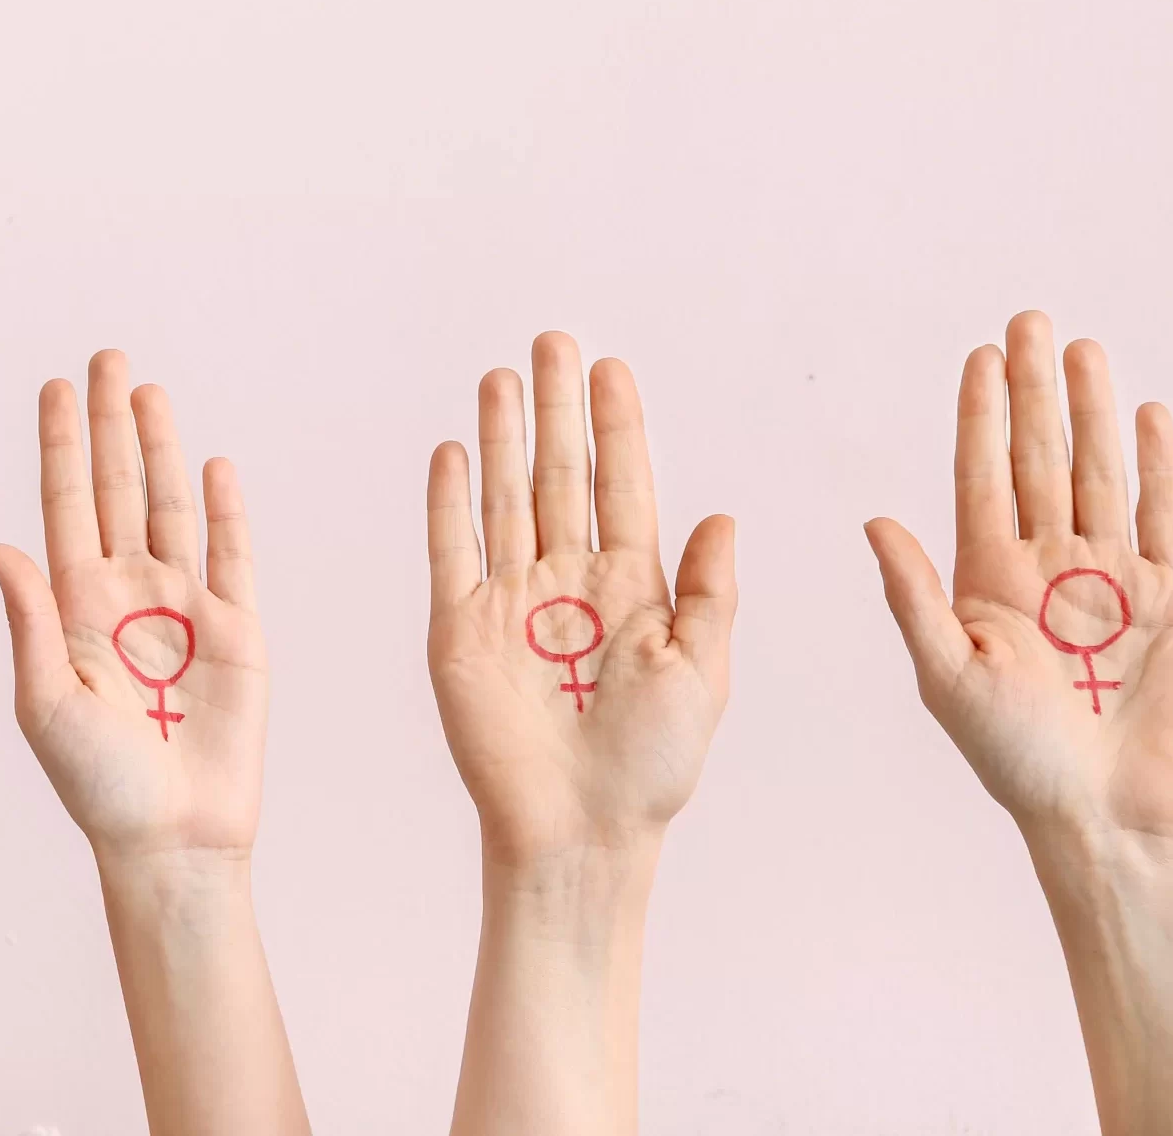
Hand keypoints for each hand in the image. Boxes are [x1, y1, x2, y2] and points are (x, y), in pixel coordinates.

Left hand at [0, 350, 263, 861]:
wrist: (169, 838)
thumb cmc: (96, 785)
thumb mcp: (43, 699)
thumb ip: (29, 618)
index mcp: (73, 606)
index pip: (64, 504)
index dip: (60, 445)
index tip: (53, 387)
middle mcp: (127, 595)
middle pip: (117, 487)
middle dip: (111, 423)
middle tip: (105, 359)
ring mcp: (184, 608)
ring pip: (172, 507)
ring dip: (162, 448)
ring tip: (149, 391)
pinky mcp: (238, 631)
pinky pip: (232, 555)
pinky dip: (225, 508)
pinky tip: (213, 462)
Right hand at [425, 334, 734, 865]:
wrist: (579, 831)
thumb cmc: (649, 769)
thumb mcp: (703, 675)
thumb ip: (710, 594)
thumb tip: (722, 515)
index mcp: (632, 589)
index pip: (624, 486)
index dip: (618, 426)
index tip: (611, 368)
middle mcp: (568, 583)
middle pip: (561, 475)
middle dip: (558, 408)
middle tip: (554, 342)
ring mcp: (510, 602)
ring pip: (507, 497)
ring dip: (505, 436)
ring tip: (503, 375)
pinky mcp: (459, 630)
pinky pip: (451, 550)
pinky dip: (450, 501)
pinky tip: (456, 451)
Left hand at [866, 310, 1172, 837]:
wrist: (1101, 809)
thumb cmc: (1015, 756)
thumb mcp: (947, 674)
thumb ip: (914, 595)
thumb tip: (874, 521)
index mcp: (987, 577)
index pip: (981, 476)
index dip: (980, 416)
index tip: (978, 358)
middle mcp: (1047, 564)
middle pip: (1038, 458)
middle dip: (1031, 391)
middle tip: (1026, 320)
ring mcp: (1108, 574)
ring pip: (1098, 472)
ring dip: (1089, 411)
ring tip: (1079, 349)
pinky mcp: (1167, 594)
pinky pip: (1162, 515)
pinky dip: (1157, 465)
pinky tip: (1146, 415)